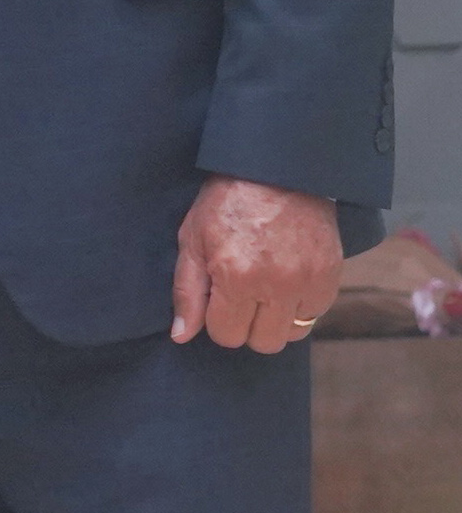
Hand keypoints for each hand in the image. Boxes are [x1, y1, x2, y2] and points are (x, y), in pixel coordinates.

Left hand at [169, 173, 341, 354]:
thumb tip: (181, 336)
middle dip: (246, 326)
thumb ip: (187, 292)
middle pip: (262, 342)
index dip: (217, 321)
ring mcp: (309, 282)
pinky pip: (315, 315)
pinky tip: (285, 283)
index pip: (226, 335)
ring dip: (275, 321)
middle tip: (240, 297)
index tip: (216, 299)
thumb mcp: (192, 240)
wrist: (278, 170)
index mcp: (236, 276)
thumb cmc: (227, 202)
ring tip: (264, 291)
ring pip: (291, 335)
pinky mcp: (331, 276)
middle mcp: (277, 285)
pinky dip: (299, 308)